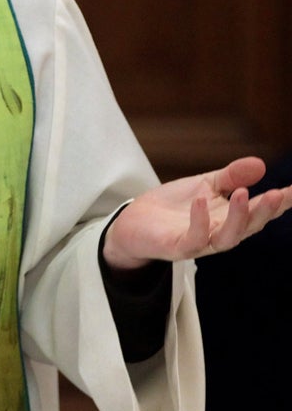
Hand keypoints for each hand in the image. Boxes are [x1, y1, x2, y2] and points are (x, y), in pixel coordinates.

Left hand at [102, 156, 291, 270]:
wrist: (134, 221)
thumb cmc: (174, 206)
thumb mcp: (205, 185)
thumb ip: (231, 176)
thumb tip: (260, 163)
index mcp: (230, 217)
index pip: (260, 210)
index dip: (281, 202)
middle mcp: (220, 233)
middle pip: (250, 227)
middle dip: (265, 212)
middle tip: (277, 194)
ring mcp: (200, 242)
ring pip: (227, 238)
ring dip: (237, 218)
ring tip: (241, 193)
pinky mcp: (176, 247)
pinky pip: (193, 239)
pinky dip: (200, 222)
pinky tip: (202, 202)